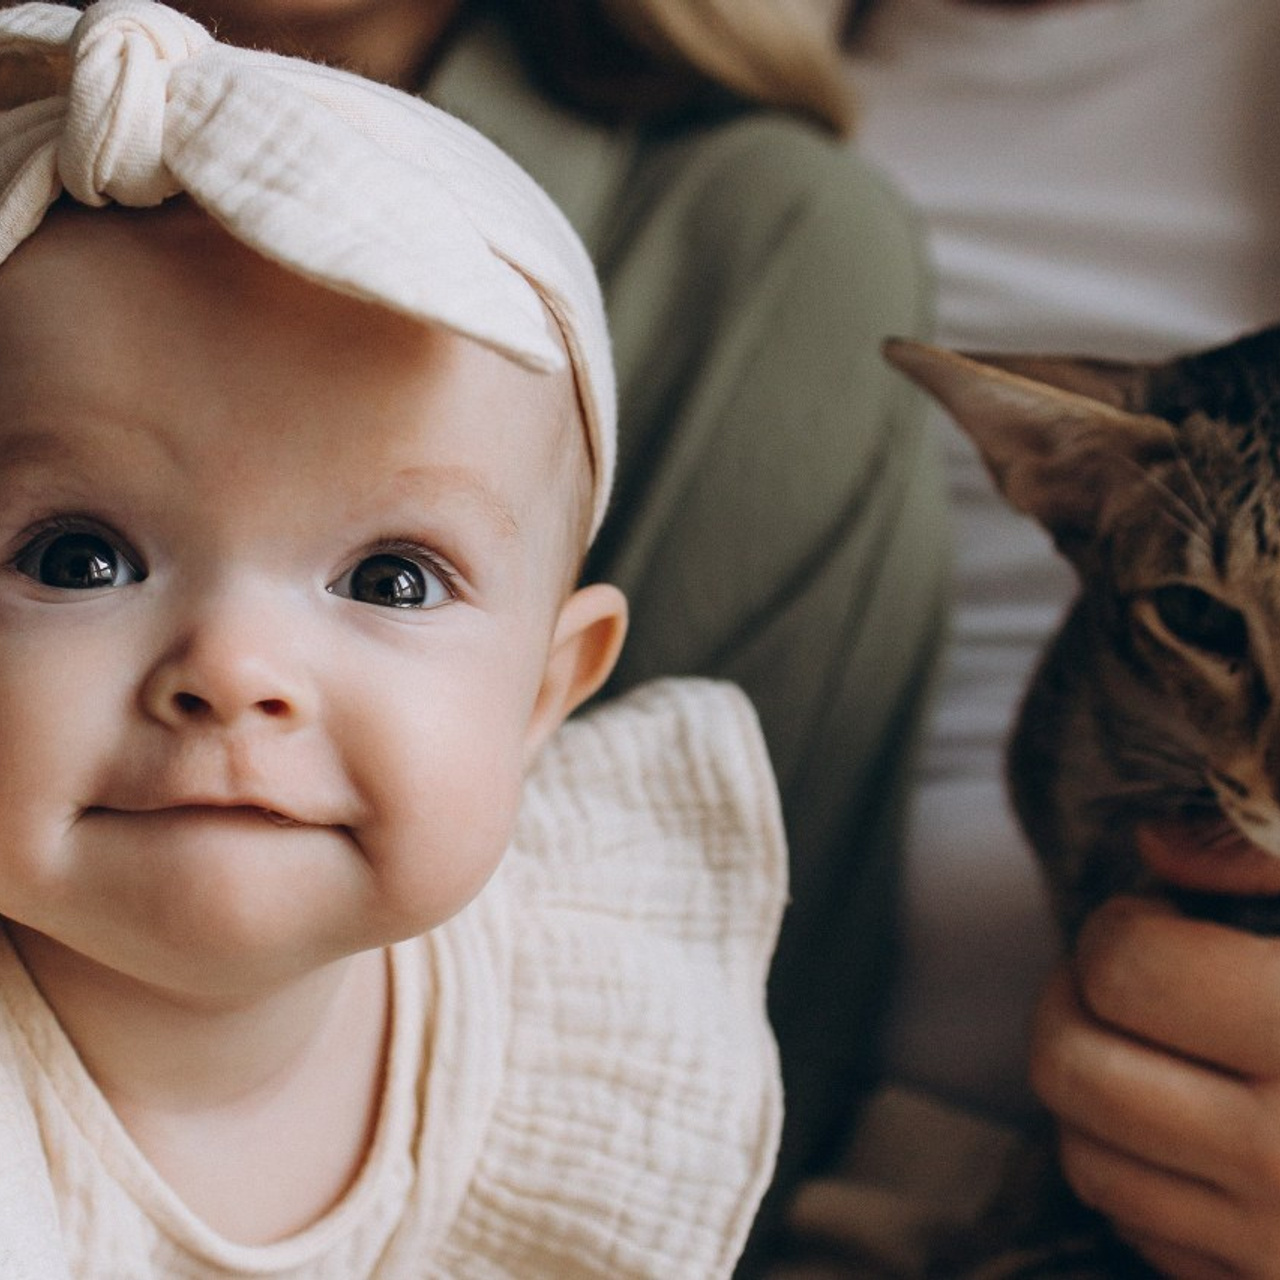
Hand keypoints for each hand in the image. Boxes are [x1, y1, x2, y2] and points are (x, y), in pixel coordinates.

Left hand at [1031, 890, 1279, 1278]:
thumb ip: (1262, 853)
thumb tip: (1151, 844)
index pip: (1126, 970)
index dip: (1118, 928)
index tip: (1158, 924)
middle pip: (1070, 1065)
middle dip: (1072, 1001)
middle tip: (1124, 980)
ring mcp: (1275, 1246)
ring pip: (1080, 1153)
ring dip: (1090, 1086)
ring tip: (1155, 1049)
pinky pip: (1133, 1224)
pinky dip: (1132, 1167)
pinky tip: (1190, 1126)